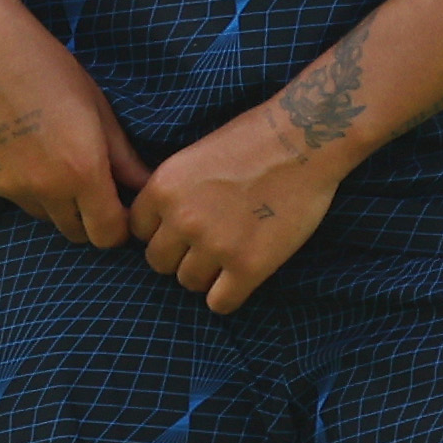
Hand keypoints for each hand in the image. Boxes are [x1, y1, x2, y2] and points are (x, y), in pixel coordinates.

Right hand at [0, 5, 142, 251]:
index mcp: (82, 171)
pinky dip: (29, 188)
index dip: (120, 226)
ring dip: (59, 204)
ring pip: (47, 217)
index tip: (121, 208)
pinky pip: (19, 200)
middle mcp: (46, 189)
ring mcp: (12, 189)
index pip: (108, 235)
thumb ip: (124, 159)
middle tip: (93, 185)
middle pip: (77, 234)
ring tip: (56, 161)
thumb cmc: (50, 70)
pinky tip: (27, 151)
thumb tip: (148, 186)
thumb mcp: (99, 110)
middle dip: (90, 219)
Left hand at [129, 96, 347, 312]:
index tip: (184, 227)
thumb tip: (162, 225)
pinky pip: (220, 303)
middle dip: (180, 255)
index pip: (139, 231)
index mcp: (163, 188)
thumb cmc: (253, 139)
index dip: (163, 231)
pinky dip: (228, 295)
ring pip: (189, 283)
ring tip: (231, 254)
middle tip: (209, 243)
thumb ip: (173, 192)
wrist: (303, 140)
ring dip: (207, 275)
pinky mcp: (248, 266)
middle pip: (159, 262)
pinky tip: (242, 276)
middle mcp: (182, 219)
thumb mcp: (193, 157)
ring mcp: (215, 245)